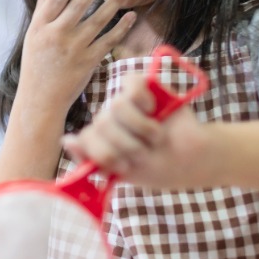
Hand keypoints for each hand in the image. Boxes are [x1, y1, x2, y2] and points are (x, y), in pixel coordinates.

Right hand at [16, 0, 137, 117]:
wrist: (41, 99)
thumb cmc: (36, 63)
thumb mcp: (33, 34)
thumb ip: (42, 7)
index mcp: (40, 26)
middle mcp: (56, 35)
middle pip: (80, 4)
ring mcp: (73, 49)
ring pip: (98, 20)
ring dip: (114, 1)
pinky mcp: (88, 63)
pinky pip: (108, 41)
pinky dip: (121, 28)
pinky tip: (130, 16)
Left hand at [61, 74, 216, 189]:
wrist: (192, 159)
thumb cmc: (156, 167)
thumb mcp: (124, 172)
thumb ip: (93, 159)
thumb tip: (66, 140)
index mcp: (98, 140)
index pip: (86, 139)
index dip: (106, 155)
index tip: (125, 167)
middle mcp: (108, 119)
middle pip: (101, 124)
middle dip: (128, 145)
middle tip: (144, 153)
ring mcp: (124, 102)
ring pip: (116, 106)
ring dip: (141, 128)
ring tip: (154, 137)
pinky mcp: (142, 86)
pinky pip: (131, 86)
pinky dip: (144, 102)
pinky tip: (153, 110)